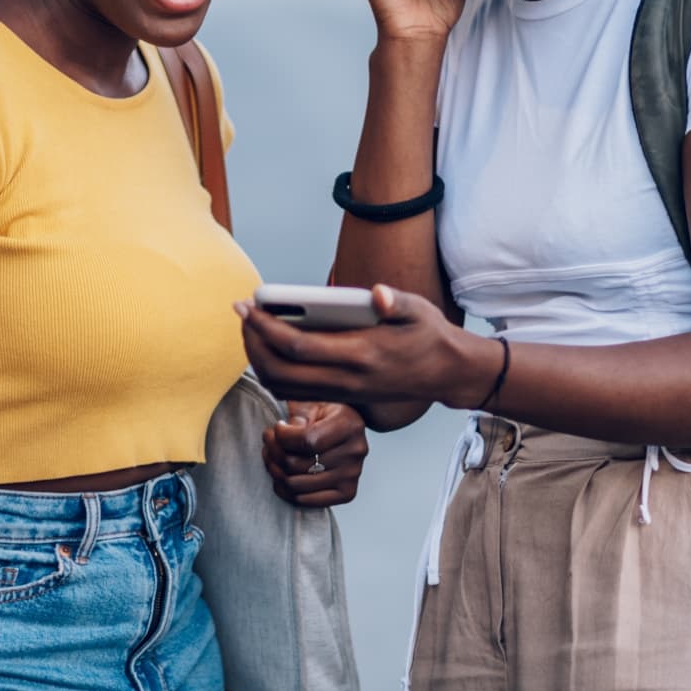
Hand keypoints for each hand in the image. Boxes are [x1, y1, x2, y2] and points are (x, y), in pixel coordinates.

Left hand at [238, 285, 491, 409]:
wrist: (447, 374)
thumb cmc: (430, 336)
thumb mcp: (421, 311)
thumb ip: (397, 302)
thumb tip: (377, 294)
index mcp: (362, 354)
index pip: (298, 347)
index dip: (265, 328)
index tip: (247, 305)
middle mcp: (347, 379)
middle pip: (280, 372)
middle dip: (252, 344)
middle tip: (243, 314)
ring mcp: (343, 393)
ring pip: (283, 387)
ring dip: (259, 359)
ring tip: (252, 328)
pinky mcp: (342, 397)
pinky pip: (295, 392)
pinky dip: (275, 371)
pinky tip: (272, 346)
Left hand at [259, 401, 368, 506]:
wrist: (343, 427)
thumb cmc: (323, 412)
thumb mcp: (311, 403)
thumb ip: (298, 414)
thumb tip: (284, 433)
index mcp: (350, 424)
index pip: (308, 440)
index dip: (283, 436)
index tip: (276, 428)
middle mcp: (356, 451)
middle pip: (298, 464)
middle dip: (274, 452)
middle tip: (268, 440)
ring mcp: (353, 474)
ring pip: (297, 484)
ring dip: (275, 470)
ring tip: (271, 456)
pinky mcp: (347, 492)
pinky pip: (307, 501)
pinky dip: (286, 491)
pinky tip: (281, 476)